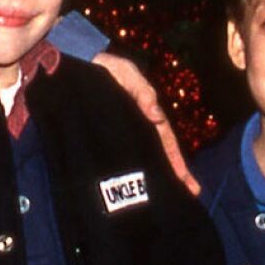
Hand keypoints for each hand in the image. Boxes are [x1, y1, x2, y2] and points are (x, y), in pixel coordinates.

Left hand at [92, 50, 199, 194]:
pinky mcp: (104, 137)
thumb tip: (156, 116)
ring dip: (158, 176)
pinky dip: (132, 172)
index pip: (164, 140)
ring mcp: (122, 133)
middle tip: (191, 194)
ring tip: (172, 197)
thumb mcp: (126, 73)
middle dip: (175, 173)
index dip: (176, 160)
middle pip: (159, 152)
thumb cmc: (105, 68)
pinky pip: (121, 157)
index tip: (186, 181)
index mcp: (145, 113)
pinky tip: (138, 187)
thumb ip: (142, 91)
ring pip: (143, 157)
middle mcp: (137, 126)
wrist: (74, 67)